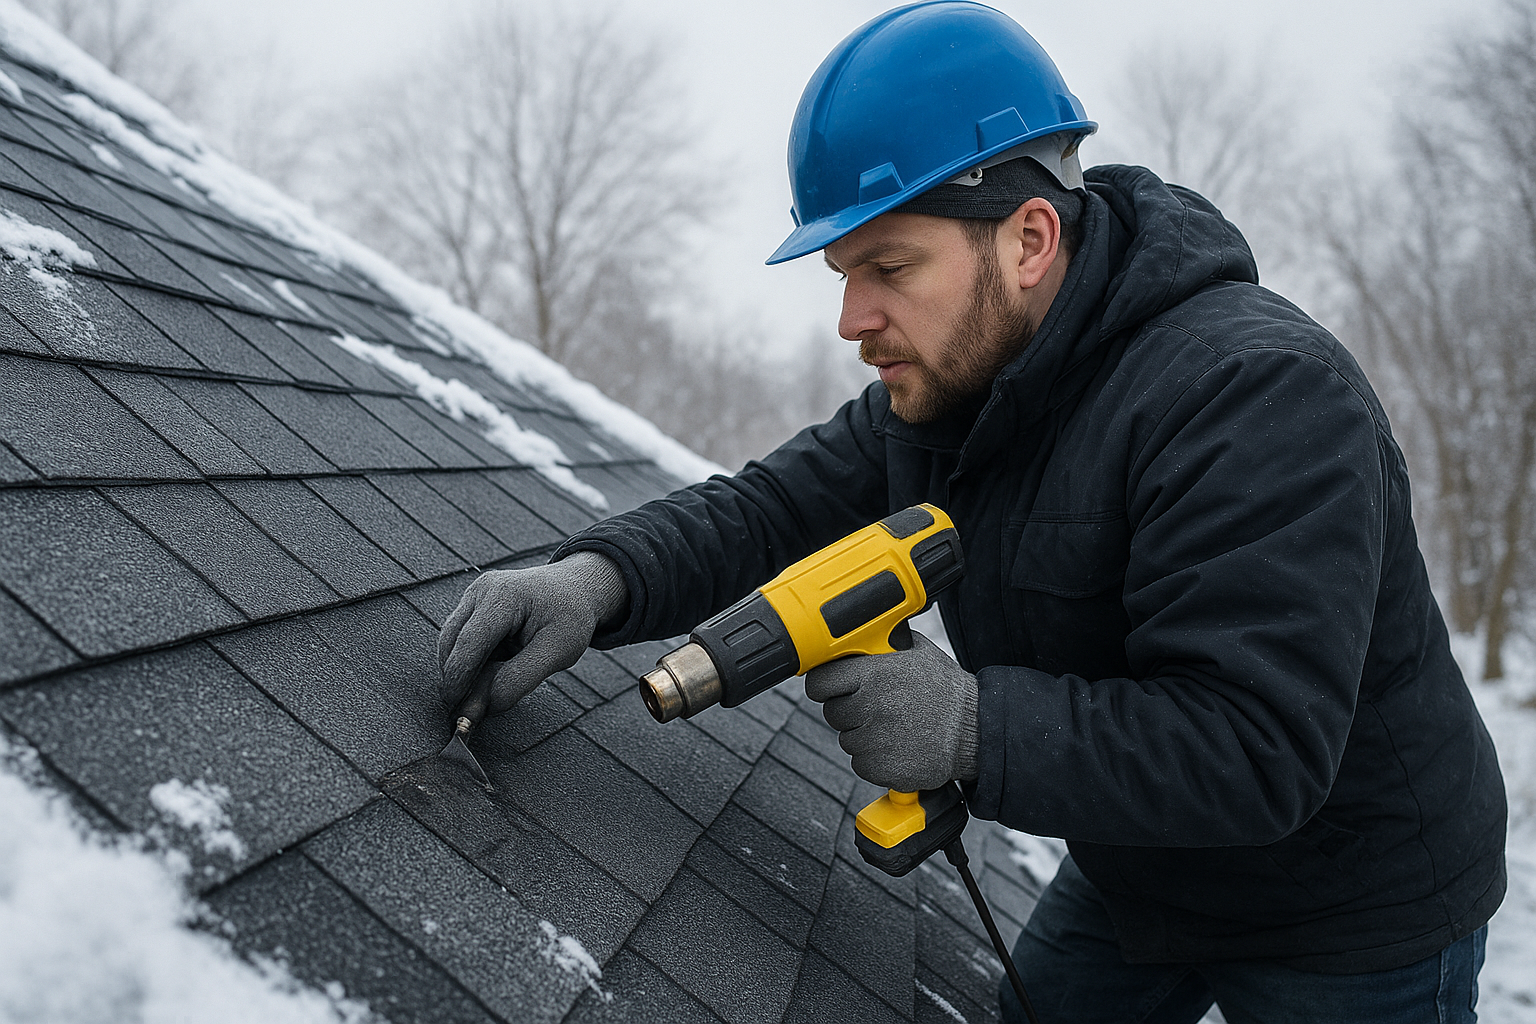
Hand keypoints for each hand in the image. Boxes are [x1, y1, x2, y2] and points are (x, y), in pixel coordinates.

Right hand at [437, 551, 626, 718]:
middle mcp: (483, 590)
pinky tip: (487, 675)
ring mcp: (475, 595)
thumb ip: (520, 680)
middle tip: (466, 712)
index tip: (455, 709)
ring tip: (483, 693)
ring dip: (462, 671)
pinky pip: (460, 639)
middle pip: (453, 642)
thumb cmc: (572, 616)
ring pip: (452, 643)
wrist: (577, 590)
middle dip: (456, 678)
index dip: (458, 678)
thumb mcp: (559, 652)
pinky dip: (470, 661)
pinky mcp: (473, 606)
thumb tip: (483, 706)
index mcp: (505, 595)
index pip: (470, 642)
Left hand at [803, 631, 978, 791]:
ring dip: (862, 734)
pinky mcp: (881, 768)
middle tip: (873, 707)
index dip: (824, 685)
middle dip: (848, 709)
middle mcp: (871, 706)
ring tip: (894, 726)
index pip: (819, 682)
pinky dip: (873, 758)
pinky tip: (896, 746)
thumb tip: (852, 639)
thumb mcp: (916, 651)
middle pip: (831, 712)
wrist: (976, 731)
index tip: (831, 687)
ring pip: (846, 739)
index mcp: (875, 673)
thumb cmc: (947, 690)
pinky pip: (860, 763)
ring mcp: (874, 740)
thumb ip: (880, 644)